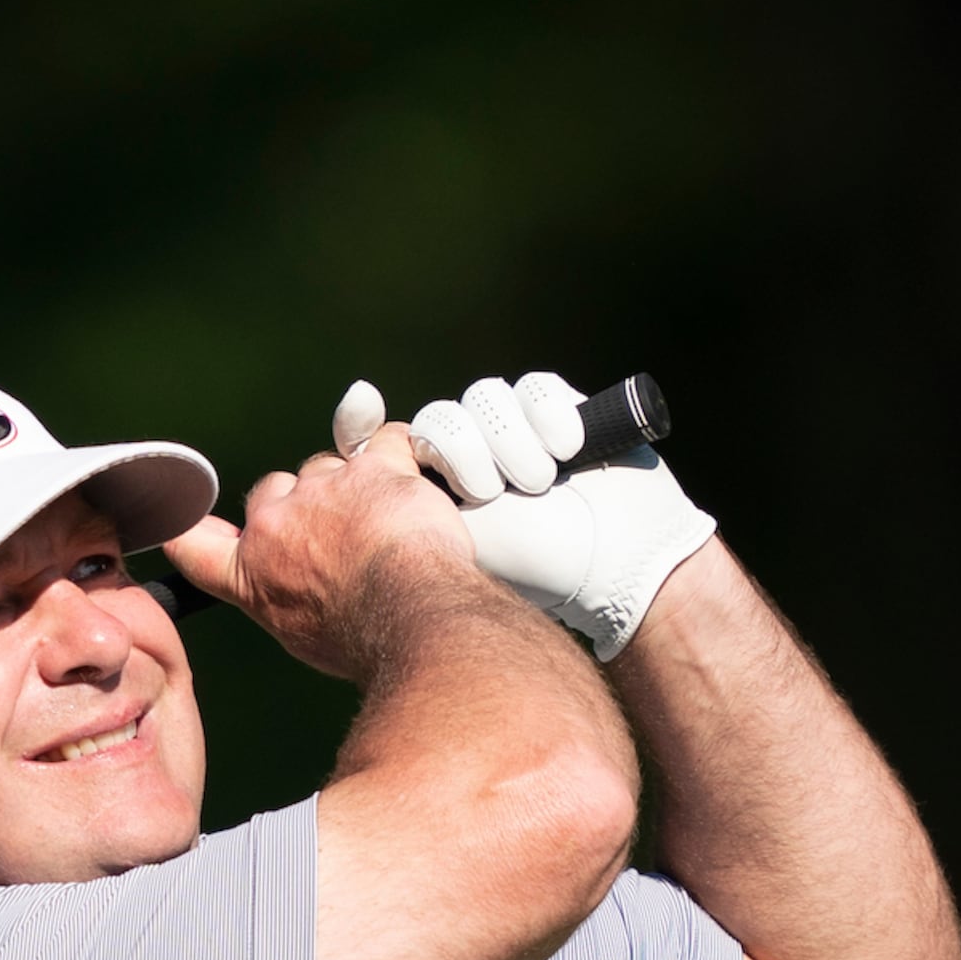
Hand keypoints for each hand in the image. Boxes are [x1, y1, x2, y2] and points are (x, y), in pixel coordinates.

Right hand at [160, 422, 481, 683]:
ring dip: (355, 483)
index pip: (193, 544)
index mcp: (251, 572)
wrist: (410, 618)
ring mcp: (322, 490)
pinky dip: (400, 456)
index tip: (197, 525)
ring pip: (330, 465)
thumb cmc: (363, 638)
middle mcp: (276, 525)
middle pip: (274, 489)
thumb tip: (290, 591)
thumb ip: (281, 596)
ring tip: (389, 522)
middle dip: (303, 502)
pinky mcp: (371, 467)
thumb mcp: (301, 634)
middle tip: (341, 533)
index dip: (193, 529)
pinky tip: (414, 481)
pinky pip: (384, 441)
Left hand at [333, 373, 717, 663]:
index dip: (368, 425)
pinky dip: (548, 416)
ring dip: (507, 442)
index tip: (361, 405)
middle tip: (486, 493)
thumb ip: (393, 516)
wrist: (621, 566)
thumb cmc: (536, 571)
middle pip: (439, 418)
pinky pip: (535, 388)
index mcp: (438, 493)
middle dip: (462, 453)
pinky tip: (566, 452)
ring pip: (485, 399)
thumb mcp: (448, 550)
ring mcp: (518, 432)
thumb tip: (340, 474)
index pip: (392, 443)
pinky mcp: (561, 410)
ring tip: (535, 485)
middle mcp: (475, 458)